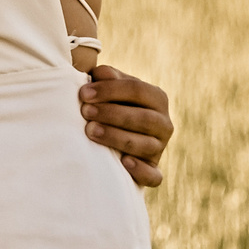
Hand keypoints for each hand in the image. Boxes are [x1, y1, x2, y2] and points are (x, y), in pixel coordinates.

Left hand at [81, 65, 172, 187]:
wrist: (116, 138)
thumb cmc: (111, 106)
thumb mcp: (111, 90)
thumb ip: (108, 79)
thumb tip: (100, 73)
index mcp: (157, 98)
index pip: (137, 90)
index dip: (110, 90)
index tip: (84, 93)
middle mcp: (164, 123)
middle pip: (143, 118)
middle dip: (112, 114)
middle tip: (85, 112)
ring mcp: (160, 148)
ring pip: (145, 145)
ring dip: (116, 137)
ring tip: (91, 131)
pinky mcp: (153, 171)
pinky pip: (153, 175)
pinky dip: (140, 170)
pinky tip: (123, 162)